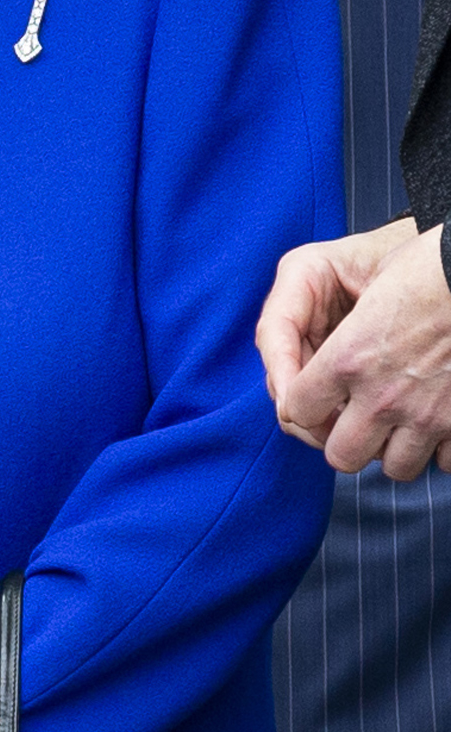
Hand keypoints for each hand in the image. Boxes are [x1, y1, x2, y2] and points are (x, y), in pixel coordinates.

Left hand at [258, 219, 450, 478]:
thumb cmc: (426, 263)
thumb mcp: (360, 275)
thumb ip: (316, 323)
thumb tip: (306, 370)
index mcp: (348, 357)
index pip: (295, 411)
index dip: (299, 403)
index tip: (311, 396)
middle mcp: (384, 395)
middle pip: (340, 455)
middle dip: (340, 437)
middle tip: (350, 415)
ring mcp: (428, 415)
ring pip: (393, 468)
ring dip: (390, 447)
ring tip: (395, 418)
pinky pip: (442, 464)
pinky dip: (436, 448)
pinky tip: (434, 419)